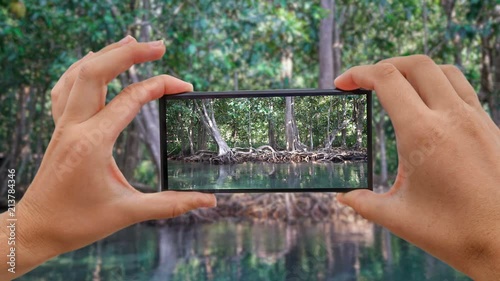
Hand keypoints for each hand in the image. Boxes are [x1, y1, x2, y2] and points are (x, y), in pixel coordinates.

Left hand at [0, 36, 215, 278]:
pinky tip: (94, 66)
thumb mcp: (128, 212)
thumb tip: (208, 201)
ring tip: (130, 42)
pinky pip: (65, 86)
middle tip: (159, 47)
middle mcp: (74, 126)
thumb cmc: (78, 222)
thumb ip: (171, 204)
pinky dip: (82, 69)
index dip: (161, 87)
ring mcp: (63, 124)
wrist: (37, 228)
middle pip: (97, 71)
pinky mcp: (59, 128)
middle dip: (129, 53)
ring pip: (78, 73)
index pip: (131, 99)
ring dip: (105, 54)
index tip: (185, 88)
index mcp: (93, 142)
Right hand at [335, 55, 499, 278]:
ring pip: (445, 70)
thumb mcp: (398, 217)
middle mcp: (451, 117)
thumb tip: (344, 197)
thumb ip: (364, 203)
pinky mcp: (491, 128)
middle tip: (365, 81)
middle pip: (416, 64)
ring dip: (415, 70)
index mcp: (422, 134)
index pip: (386, 80)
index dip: (358, 74)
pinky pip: (464, 90)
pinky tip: (429, 107)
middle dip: (384, 65)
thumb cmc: (454, 232)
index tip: (342, 84)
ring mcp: (476, 120)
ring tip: (398, 85)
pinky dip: (440, 85)